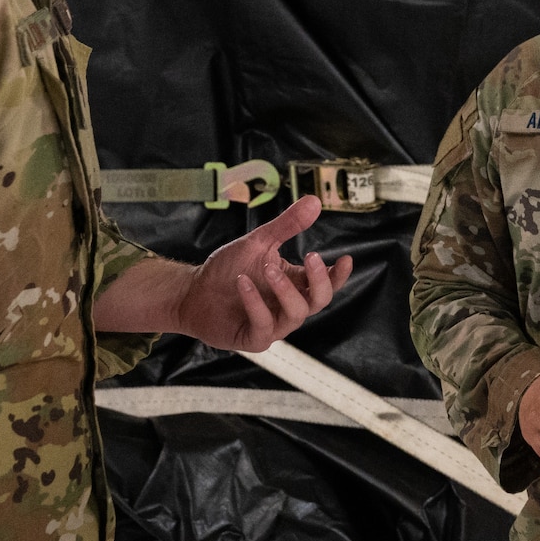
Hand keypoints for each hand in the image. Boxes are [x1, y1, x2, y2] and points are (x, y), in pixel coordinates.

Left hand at [174, 195, 353, 351]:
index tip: (345, 259)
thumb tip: (314, 202)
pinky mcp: (253, 338)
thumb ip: (287, 225)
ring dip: (285, 289)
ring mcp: (273, 325)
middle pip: (320, 301)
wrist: (194, 292)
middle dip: (319, 280)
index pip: (326, 283)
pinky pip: (264, 325)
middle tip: (310, 256)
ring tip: (267, 267)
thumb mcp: (259, 242)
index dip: (338, 275)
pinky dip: (255, 303)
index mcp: (295, 285)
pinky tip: (243, 284)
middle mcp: (289, 307)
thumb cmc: (229, 269)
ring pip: (296, 313)